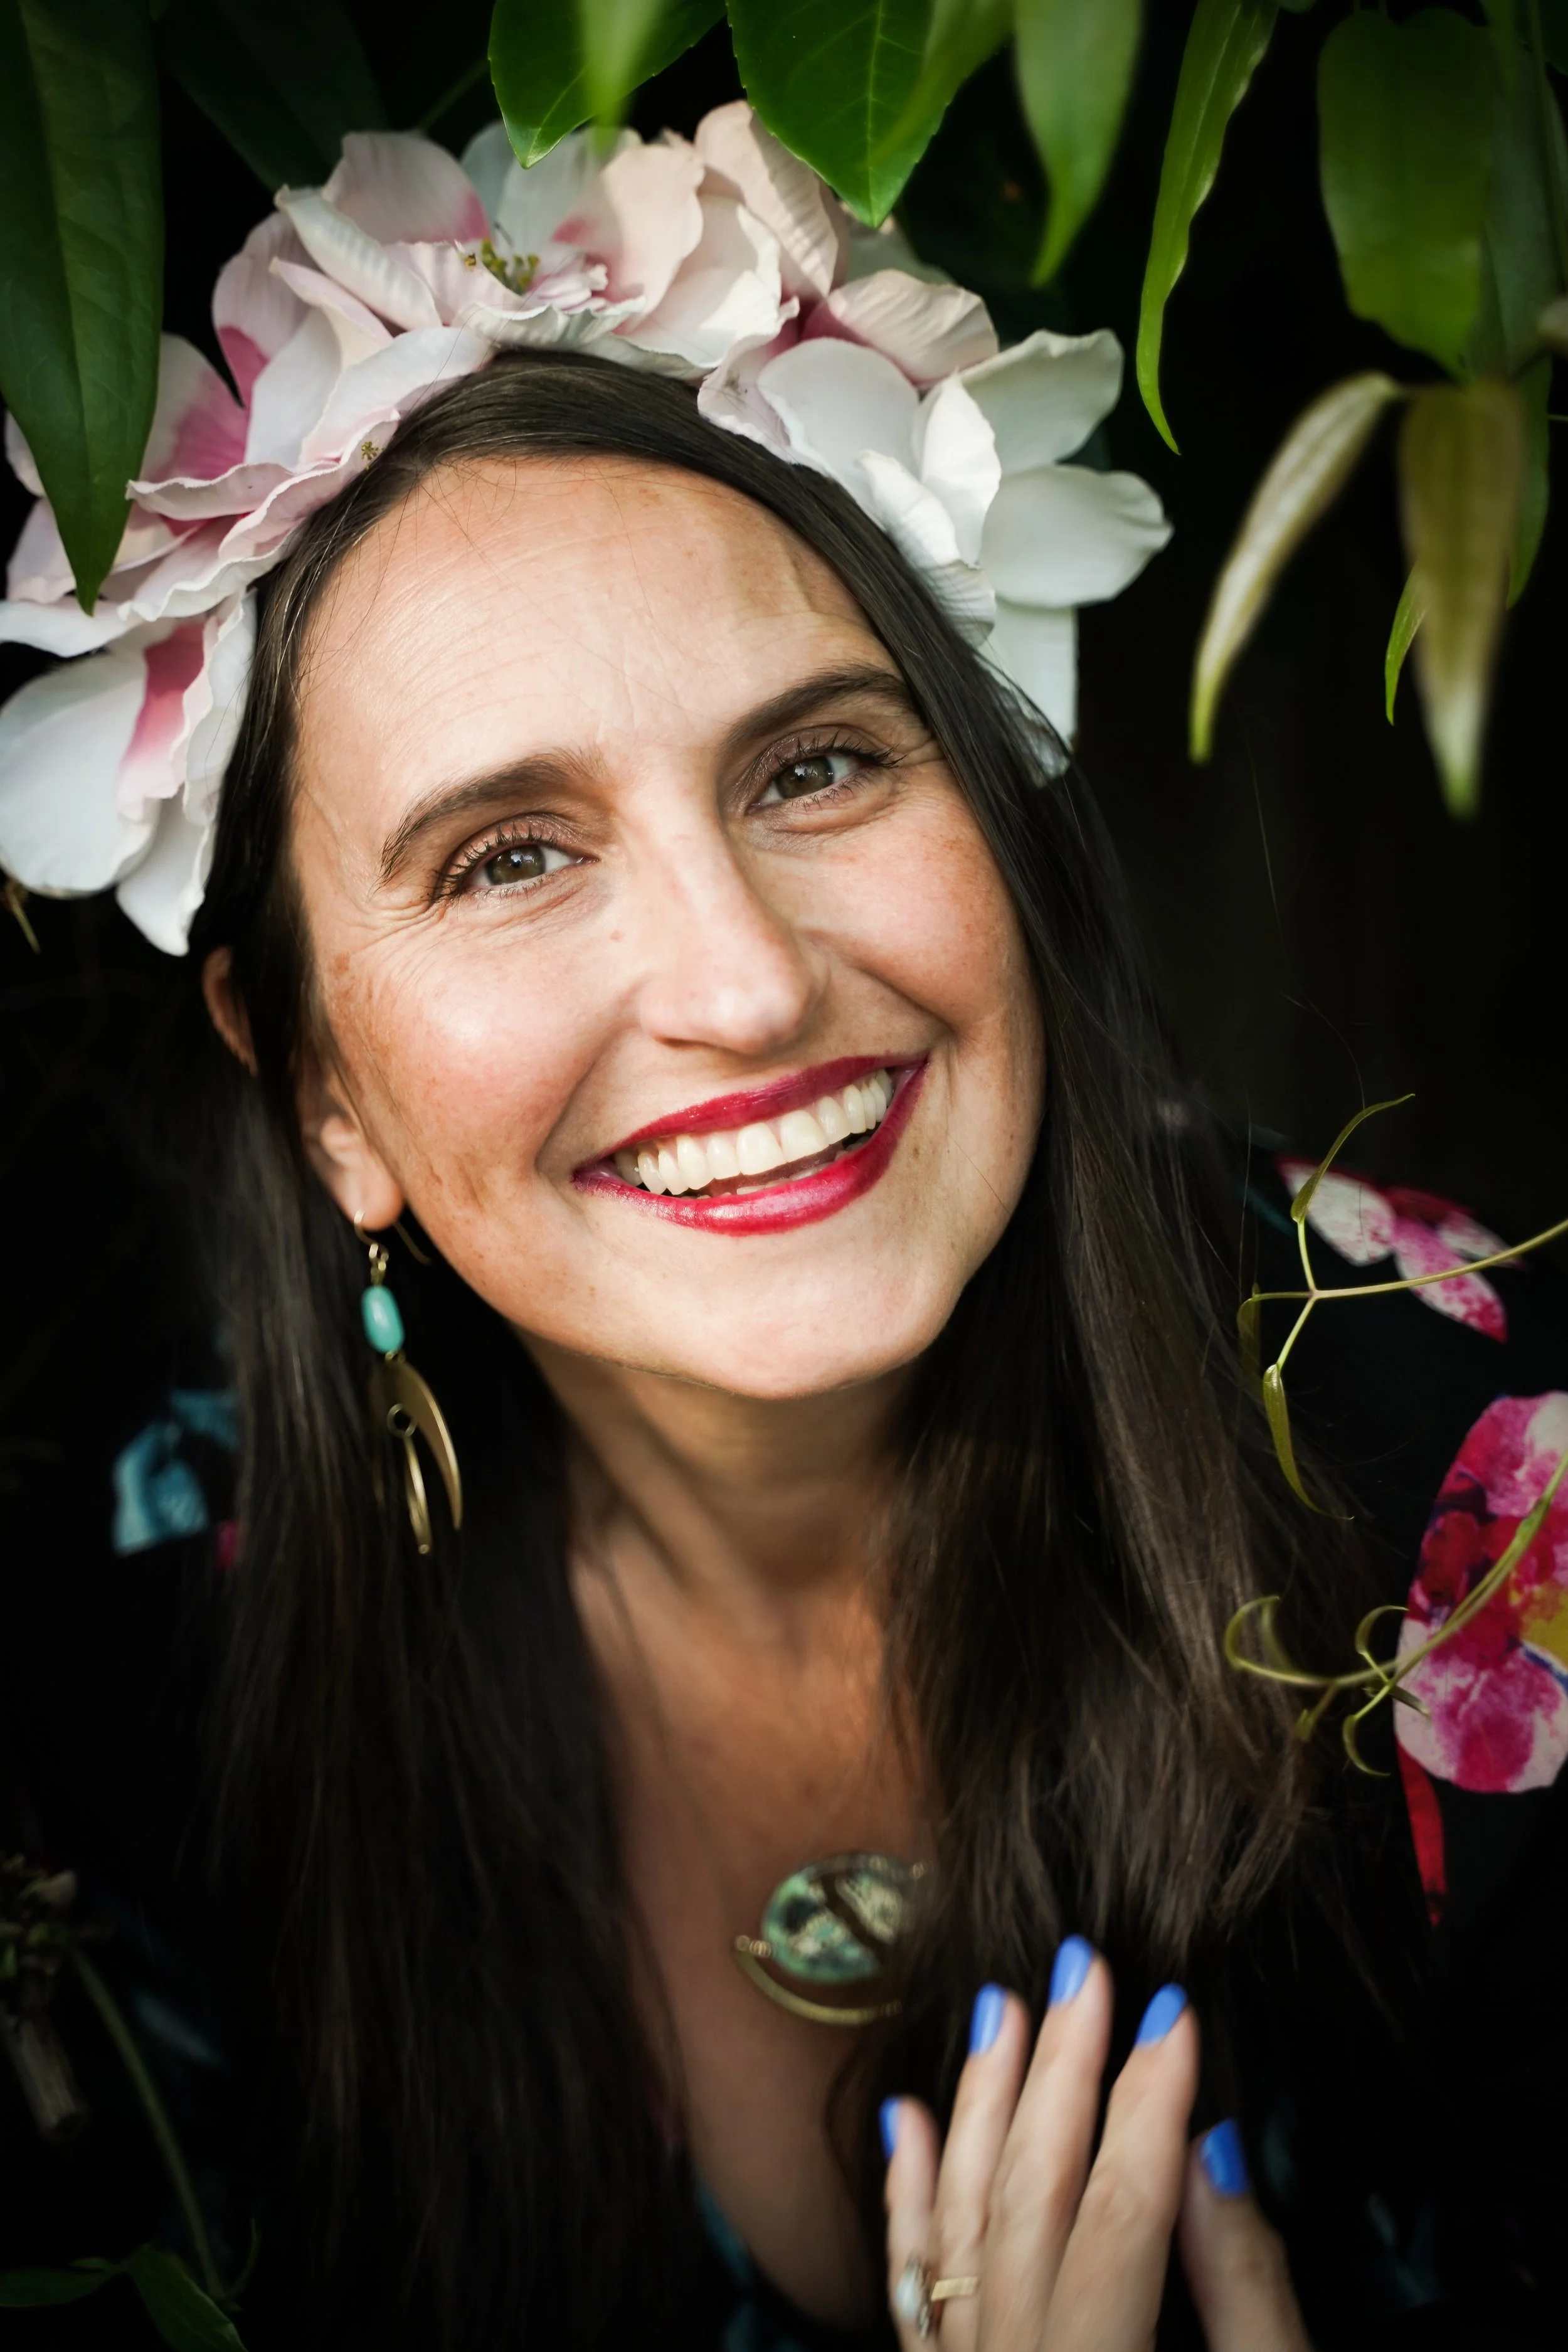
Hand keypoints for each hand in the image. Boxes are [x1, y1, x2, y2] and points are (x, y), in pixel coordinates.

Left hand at [881, 1941, 1310, 2351]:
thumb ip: (1242, 2291)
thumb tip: (1214, 2152)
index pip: (1123, 2213)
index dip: (1150, 2104)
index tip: (1175, 2011)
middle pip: (1033, 2195)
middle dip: (1058, 2070)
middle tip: (1081, 1967)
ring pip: (962, 2222)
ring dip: (981, 2104)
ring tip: (1001, 2010)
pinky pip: (912, 2284)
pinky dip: (908, 2196)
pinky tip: (904, 2118)